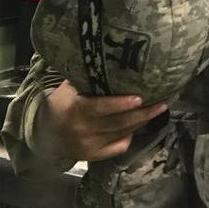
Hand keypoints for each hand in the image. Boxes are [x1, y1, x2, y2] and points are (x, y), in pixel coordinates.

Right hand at [40, 80, 167, 161]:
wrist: (45, 133)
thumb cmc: (63, 102)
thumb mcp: (69, 87)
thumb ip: (87, 75)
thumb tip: (110, 51)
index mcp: (75, 109)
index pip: (100, 107)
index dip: (120, 104)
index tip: (140, 97)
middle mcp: (81, 130)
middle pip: (118, 123)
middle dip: (143, 113)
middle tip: (163, 103)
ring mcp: (88, 146)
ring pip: (121, 133)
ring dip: (142, 122)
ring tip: (158, 109)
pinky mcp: (93, 156)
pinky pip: (117, 148)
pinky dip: (130, 137)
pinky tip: (140, 125)